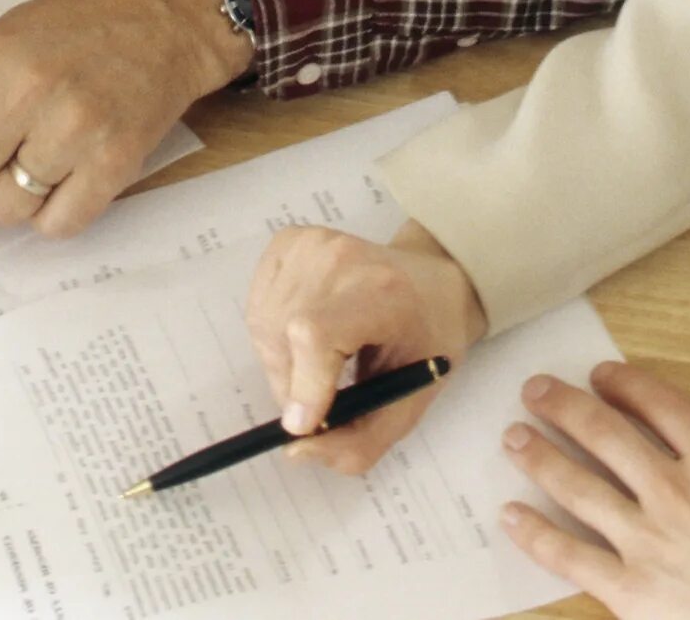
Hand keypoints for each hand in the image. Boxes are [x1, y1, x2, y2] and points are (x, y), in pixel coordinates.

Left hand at [0, 0, 252, 241]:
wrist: (170, 18)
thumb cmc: (81, 26)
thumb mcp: (2, 39)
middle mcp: (25, 89)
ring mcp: (72, 126)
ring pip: (3, 210)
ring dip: (12, 198)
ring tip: (43, 155)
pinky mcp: (115, 160)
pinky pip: (56, 225)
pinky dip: (55, 213)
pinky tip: (72, 174)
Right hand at [246, 220, 489, 473]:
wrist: (430, 281)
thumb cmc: (425, 343)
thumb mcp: (411, 404)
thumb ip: (359, 443)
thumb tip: (295, 448)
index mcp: (383, 293)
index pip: (318, 334)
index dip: (303, 384)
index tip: (305, 425)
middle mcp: (340, 259)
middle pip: (284, 338)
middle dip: (294, 387)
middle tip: (325, 398)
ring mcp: (309, 245)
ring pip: (264, 328)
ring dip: (283, 365)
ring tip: (322, 363)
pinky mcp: (288, 241)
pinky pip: (259, 306)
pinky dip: (274, 335)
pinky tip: (308, 334)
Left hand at [498, 363, 689, 619]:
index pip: (658, 404)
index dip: (624, 383)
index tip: (602, 376)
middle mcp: (672, 489)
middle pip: (602, 433)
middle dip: (562, 406)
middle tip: (535, 390)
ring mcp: (646, 539)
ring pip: (576, 485)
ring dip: (538, 456)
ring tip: (513, 438)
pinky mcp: (631, 590)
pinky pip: (569, 555)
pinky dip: (534, 534)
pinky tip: (510, 516)